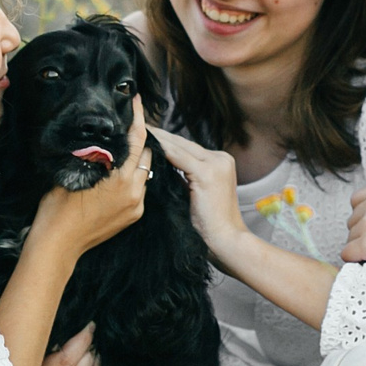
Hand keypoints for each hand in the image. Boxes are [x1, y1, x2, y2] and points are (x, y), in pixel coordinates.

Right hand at [30, 99, 150, 258]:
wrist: (58, 245)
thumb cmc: (57, 207)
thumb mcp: (73, 172)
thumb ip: (94, 155)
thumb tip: (103, 137)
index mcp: (119, 177)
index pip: (136, 139)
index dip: (137, 117)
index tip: (136, 100)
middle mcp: (134, 190)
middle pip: (145, 154)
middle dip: (137, 141)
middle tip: (124, 128)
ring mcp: (136, 205)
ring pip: (144, 172)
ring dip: (135, 162)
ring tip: (119, 153)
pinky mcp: (134, 216)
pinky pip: (140, 189)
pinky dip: (132, 180)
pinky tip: (116, 177)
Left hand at [146, 126, 249, 250]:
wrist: (226, 240)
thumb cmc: (209, 223)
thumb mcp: (196, 193)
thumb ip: (184, 177)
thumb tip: (162, 165)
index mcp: (220, 162)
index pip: (188, 148)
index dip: (167, 140)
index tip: (148, 133)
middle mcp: (221, 159)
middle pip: (184, 144)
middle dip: (161, 135)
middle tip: (139, 125)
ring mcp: (216, 164)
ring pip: (180, 147)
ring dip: (159, 138)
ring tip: (139, 130)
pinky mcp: (208, 173)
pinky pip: (179, 157)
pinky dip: (163, 150)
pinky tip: (148, 143)